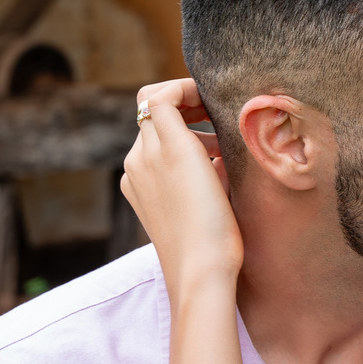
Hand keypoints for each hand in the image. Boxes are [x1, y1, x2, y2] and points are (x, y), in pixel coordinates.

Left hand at [122, 79, 242, 292]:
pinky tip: (216, 179)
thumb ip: (170, 115)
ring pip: (166, 146)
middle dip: (192, 113)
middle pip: (158, 120)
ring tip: (225, 152)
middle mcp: (137, 166)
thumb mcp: (186, 154)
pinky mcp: (154, 209)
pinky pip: (168, 172)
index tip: (215, 98)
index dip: (185, 89)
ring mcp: (144, 189)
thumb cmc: (204, 220)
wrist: (203, 274)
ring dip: (194, 138)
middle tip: (223, 119)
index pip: (155, 97)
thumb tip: (168, 95)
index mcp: (145, 151)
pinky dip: (190, 163)